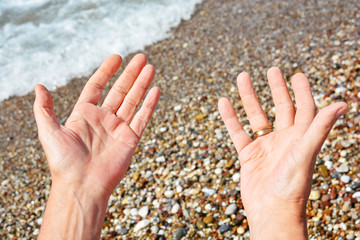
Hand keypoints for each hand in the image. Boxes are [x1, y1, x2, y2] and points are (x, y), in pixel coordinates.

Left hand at [34, 54, 159, 238]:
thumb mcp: (49, 132)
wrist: (81, 186)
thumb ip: (45, 109)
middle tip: (141, 57)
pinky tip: (155, 90)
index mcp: (84, 114)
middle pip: (120, 90)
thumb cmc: (63, 162)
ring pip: (133, 101)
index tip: (117, 57)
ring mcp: (118, 128)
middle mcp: (103, 119)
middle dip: (131, 74)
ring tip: (150, 67)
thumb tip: (39, 86)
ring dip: (142, 84)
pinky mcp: (130, 139)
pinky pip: (142, 118)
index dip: (106, 71)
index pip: (97, 86)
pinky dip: (149, 105)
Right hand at [218, 67, 347, 238]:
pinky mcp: (249, 155)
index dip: (302, 91)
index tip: (297, 74)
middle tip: (272, 70)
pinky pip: (238, 131)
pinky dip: (230, 117)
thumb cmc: (292, 186)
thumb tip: (343, 103)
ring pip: (256, 116)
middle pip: (281, 108)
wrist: (271, 211)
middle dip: (277, 88)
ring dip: (249, 97)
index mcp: (301, 138)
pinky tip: (223, 102)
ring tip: (242, 77)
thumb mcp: (305, 152)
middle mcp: (284, 139)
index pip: (304, 108)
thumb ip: (320, 127)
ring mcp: (265, 147)